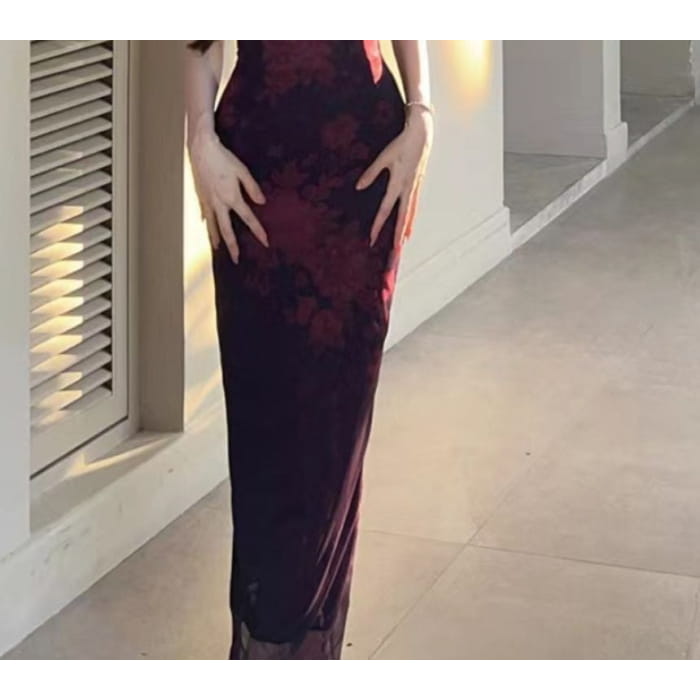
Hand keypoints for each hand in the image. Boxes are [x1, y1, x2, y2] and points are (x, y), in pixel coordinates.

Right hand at [188, 126, 268, 263]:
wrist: (200, 148)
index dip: (258, 231)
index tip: (265, 242)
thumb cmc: (223, 158)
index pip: (248, 219)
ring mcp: (207, 201)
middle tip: (236, 260)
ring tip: (217, 250)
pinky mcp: (200, 196)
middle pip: (226, 230)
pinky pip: (204, 213)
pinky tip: (206, 226)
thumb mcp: (242, 171)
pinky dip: (206, 222)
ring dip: (215, 239)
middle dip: (232, 247)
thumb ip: (253, 188)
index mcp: (232, 198)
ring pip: (212, 225)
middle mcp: (218, 203)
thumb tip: (262, 202)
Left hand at [355, 108, 432, 248]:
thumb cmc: (401, 143)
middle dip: (397, 234)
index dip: (378, 224)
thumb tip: (358, 187)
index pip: (386, 209)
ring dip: (406, 228)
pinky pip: (414, 205)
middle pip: (402, 216)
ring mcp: (415, 187)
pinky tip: (409, 225)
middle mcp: (408, 188)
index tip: (372, 237)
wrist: (422, 134)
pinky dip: (411, 217)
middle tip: (394, 250)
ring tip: (403, 243)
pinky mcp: (417, 184)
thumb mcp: (384, 157)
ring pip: (411, 213)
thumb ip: (371, 173)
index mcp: (398, 183)